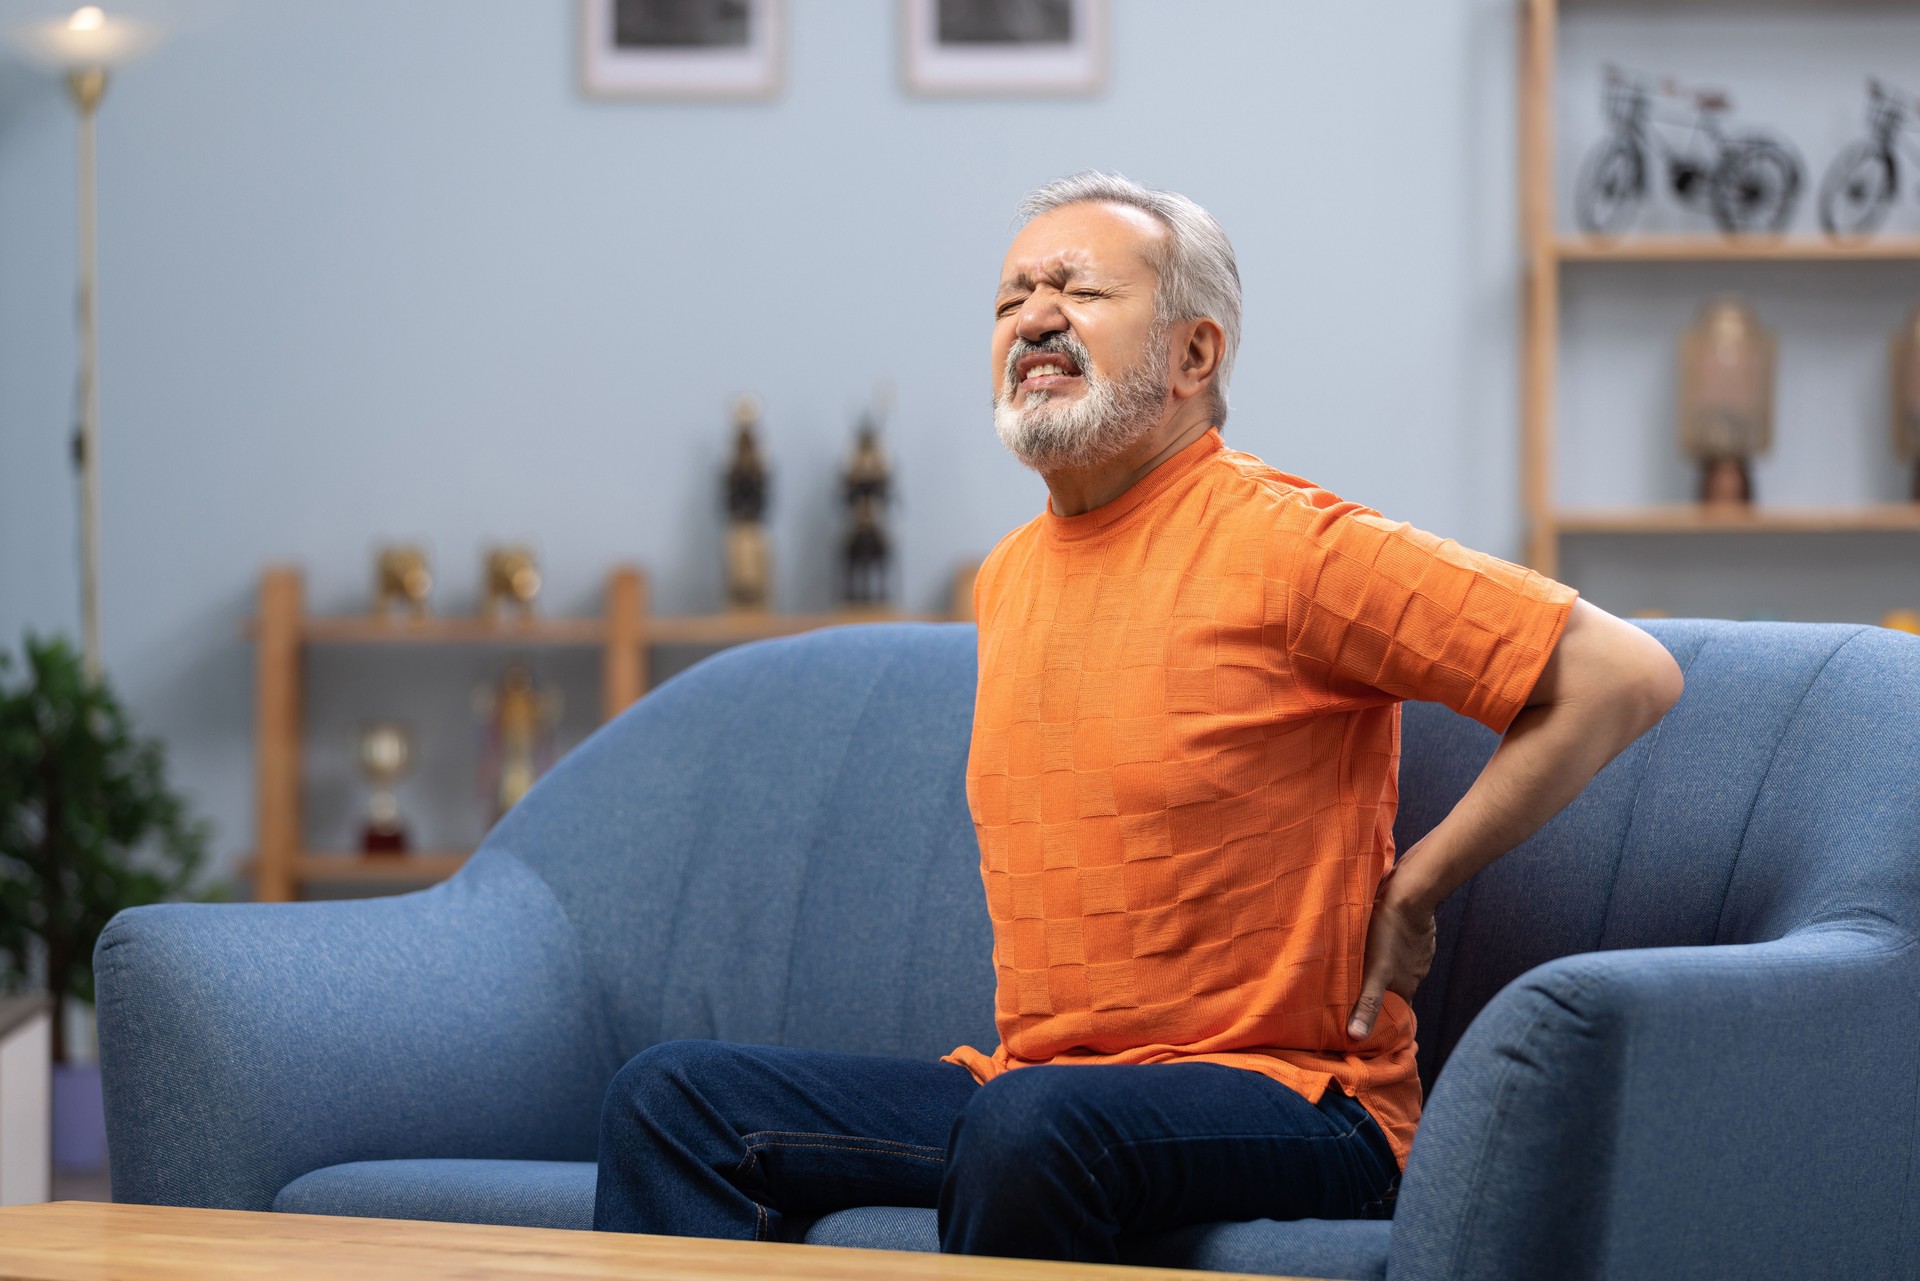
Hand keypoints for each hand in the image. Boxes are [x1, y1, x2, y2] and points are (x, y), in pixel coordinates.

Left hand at [1347, 870, 1437, 1040]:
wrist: (1411, 893)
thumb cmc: (1388, 931)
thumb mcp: (1374, 971)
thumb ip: (1367, 1003)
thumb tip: (1356, 1037)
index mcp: (1406, 987)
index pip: (1395, 1011)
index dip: (1382, 1017)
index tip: (1369, 1021)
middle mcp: (1416, 974)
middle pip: (1396, 990)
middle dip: (1379, 992)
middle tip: (1358, 990)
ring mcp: (1419, 954)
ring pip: (1399, 967)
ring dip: (1385, 968)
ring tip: (1364, 965)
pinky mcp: (1418, 935)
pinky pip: (1403, 947)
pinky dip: (1391, 948)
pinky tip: (1379, 940)